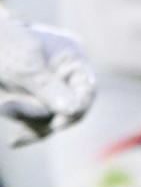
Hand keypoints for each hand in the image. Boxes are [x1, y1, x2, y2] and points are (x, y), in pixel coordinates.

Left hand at [0, 13, 94, 146]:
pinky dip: (27, 128)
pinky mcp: (31, 98)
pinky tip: (16, 140)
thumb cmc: (3, 46)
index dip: (76, 108)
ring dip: (30, 122)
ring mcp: (48, 86)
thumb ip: (48, 88)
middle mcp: (64, 73)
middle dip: (45, 118)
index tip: (57, 125)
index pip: (87, 89)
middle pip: (69, 107)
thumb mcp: (24, 67)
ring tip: (6, 108)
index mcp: (72, 57)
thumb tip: (74, 109)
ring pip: (51, 116)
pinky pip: (37, 120)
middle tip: (22, 131)